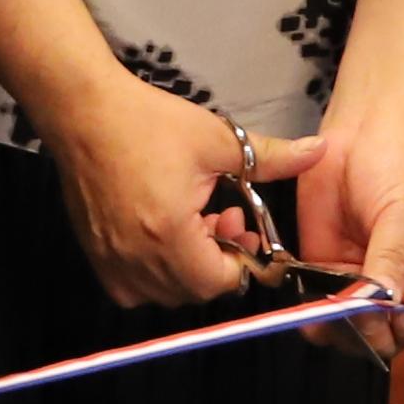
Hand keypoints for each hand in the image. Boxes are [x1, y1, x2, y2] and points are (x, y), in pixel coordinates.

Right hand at [42, 71, 310, 313]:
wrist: (84, 113)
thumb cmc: (148, 124)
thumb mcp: (217, 140)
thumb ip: (272, 158)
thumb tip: (320, 152)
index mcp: (171, 236)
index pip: (222, 282)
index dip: (242, 260)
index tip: (243, 227)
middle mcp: (138, 261)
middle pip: (198, 290)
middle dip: (220, 261)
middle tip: (224, 217)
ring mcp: (113, 264)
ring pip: (168, 290)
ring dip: (190, 264)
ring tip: (194, 220)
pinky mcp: (97, 258)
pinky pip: (137, 286)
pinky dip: (157, 268)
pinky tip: (162, 230)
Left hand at [295, 113, 403, 359]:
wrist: (362, 130)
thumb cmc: (401, 165)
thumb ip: (390, 261)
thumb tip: (381, 304)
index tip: (393, 316)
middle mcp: (402, 288)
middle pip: (389, 337)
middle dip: (370, 332)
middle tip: (353, 310)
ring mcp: (363, 283)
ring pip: (351, 330)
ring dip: (336, 328)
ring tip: (326, 309)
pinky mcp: (329, 272)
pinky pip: (319, 307)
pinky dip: (311, 312)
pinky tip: (307, 302)